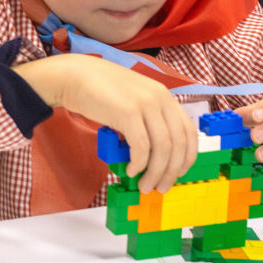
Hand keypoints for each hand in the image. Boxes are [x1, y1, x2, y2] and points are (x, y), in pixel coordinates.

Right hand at [14, 54, 197, 193]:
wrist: (75, 76)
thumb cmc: (101, 91)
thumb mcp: (134, 101)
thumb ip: (148, 122)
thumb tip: (155, 156)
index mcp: (164, 96)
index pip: (188, 131)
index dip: (187, 156)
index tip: (179, 173)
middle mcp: (160, 98)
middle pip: (178, 143)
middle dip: (171, 171)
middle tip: (161, 187)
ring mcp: (145, 104)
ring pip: (162, 148)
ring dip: (155, 172)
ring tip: (145, 185)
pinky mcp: (128, 112)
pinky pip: (141, 147)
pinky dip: (139, 164)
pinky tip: (132, 170)